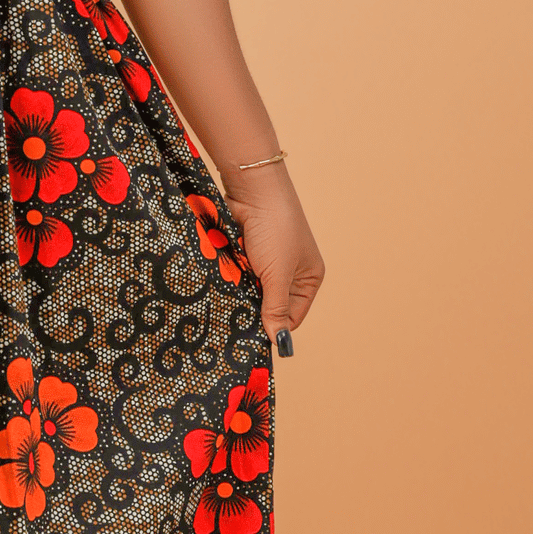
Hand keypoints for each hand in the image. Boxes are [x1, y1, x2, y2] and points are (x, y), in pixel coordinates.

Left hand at [223, 165, 323, 344]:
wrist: (253, 190)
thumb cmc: (276, 229)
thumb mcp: (278, 274)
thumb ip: (276, 308)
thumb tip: (280, 342)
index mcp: (308, 279)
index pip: (292, 317)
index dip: (275, 328)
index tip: (253, 337)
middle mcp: (290, 272)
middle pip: (269, 305)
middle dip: (254, 307)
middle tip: (238, 314)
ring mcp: (267, 262)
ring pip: (250, 292)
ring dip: (240, 291)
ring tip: (232, 289)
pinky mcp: (246, 254)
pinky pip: (237, 275)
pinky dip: (231, 276)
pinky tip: (224, 277)